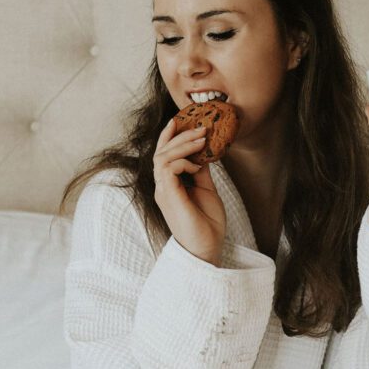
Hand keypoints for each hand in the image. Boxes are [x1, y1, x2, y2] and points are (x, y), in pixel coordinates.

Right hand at [152, 118, 226, 265]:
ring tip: (201, 140)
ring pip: (162, 157)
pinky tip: (197, 165)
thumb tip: (204, 152)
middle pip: (161, 152)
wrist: (208, 247)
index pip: (164, 155)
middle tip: (200, 127)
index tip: (182, 121)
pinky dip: (183, 160)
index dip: (170, 136)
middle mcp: (163, 187)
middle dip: (179, 135)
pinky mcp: (168, 196)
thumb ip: (201, 172)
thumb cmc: (207, 224)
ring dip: (183, 145)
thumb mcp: (206, 190)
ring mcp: (163, 191)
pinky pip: (168, 168)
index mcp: (170, 186)